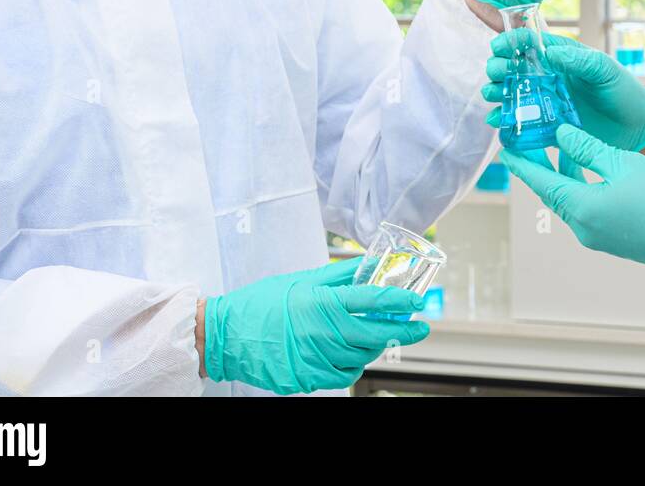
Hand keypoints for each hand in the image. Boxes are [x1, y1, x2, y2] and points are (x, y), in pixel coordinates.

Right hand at [203, 258, 428, 394]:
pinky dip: (353, 363)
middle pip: (375, 333)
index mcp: (321, 302)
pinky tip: (352, 353)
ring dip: (375, 346)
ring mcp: (315, 358)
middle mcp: (322, 332)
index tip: (416, 302)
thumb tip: (367, 266)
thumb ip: (337, 277)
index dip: (399, 300)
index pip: (371, 299)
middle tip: (419, 328)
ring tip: (379, 335)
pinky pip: (342, 373)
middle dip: (403, 331)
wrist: (226, 335)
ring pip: (361, 355)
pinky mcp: (307, 378)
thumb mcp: (301, 281)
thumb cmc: (262, 304)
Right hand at [483, 34, 644, 151]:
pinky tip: (498, 122)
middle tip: (497, 73)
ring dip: (495, 92)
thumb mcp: (606, 70)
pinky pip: (520, 122)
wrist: (638, 128)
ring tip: (493, 96)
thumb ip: (581, 61)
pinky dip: (505, 121)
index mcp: (561, 57)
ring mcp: (545, 101)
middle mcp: (548, 77)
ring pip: (511, 94)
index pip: (529, 43)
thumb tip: (551, 53)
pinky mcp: (546, 125)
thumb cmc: (625, 92)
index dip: (510, 42)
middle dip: (498, 68)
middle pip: (512, 68)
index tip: (499, 48)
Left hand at [500, 124, 644, 278]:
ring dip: (561, 176)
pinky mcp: (610, 239)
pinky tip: (588, 171)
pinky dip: (578, 188)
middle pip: (551, 192)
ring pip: (568, 200)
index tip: (506, 146)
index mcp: (581, 207)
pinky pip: (584, 210)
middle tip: (530, 141)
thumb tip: (561, 135)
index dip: (521, 162)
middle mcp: (582, 226)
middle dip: (538, 166)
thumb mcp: (624, 163)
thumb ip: (588, 148)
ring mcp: (596, 236)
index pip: (539, 181)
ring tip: (559, 149)